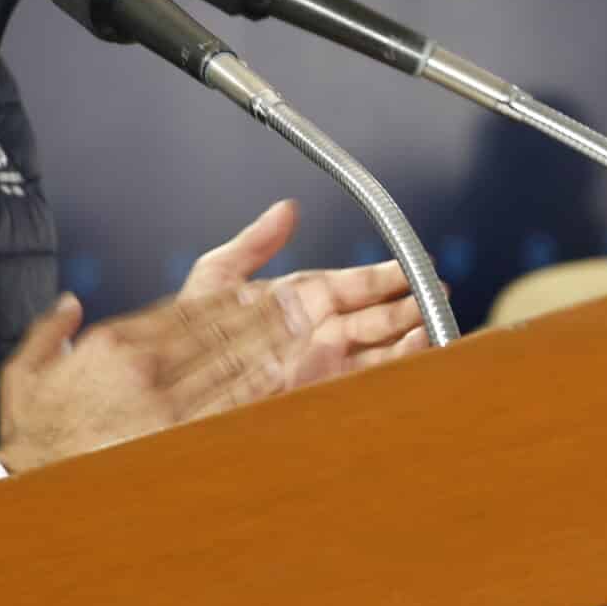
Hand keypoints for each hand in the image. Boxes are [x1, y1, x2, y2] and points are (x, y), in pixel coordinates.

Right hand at [0, 284, 312, 474]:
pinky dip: (261, 388)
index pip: (184, 310)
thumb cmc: (33, 436)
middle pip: (219, 330)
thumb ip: (50, 330)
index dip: (226, 297)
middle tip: (302, 296)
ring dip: (273, 342)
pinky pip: (229, 407)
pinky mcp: (177, 437)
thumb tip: (69, 305)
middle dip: (264, 312)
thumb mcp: (27, 371)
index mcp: (116, 344)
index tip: (254, 288)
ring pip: (231, 362)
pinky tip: (287, 376)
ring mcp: (165, 403)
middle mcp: (146, 368)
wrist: (26, 485)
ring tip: (308, 325)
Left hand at [181, 200, 430, 377]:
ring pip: (373, 350)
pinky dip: (389, 367)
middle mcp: (312, 335)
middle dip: (407, 305)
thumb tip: (287, 209)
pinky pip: (357, 382)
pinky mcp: (313, 396)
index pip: (352, 285)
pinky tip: (411, 353)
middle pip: (373, 317)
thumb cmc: (180, 336)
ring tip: (433, 320)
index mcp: (297, 303)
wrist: (168, 388)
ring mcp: (315, 368)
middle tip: (437, 291)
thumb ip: (253, 245)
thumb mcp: (215, 278)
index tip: (415, 264)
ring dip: (406, 336)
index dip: (384, 276)